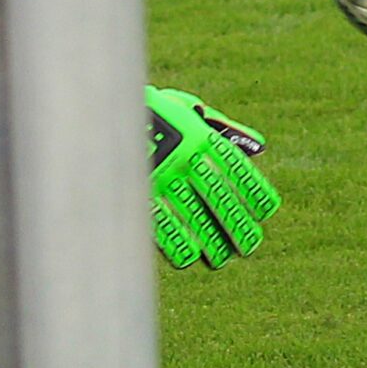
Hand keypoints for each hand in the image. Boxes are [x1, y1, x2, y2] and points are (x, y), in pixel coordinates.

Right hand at [147, 88, 281, 269]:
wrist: (101, 112)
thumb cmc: (152, 113)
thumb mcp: (188, 110)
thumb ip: (223, 128)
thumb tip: (259, 146)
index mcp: (199, 135)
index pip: (235, 169)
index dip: (254, 191)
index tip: (265, 211)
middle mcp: (182, 157)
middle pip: (219, 198)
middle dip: (237, 225)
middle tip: (249, 245)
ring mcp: (159, 178)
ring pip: (194, 218)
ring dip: (212, 242)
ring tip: (221, 257)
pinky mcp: (137, 194)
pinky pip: (162, 225)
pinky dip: (178, 244)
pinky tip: (190, 257)